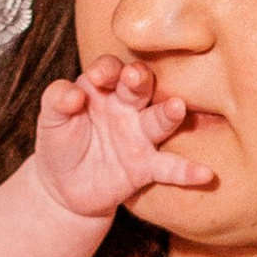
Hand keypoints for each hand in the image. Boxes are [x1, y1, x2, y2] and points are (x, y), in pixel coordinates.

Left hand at [32, 57, 211, 223]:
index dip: (105, 70)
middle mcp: (127, 107)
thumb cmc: (59, 144)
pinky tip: (206, 174)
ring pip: (159, 120)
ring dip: (170, 113)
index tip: (97, 76)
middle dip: (139, 80)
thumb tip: (72, 93)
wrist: (64, 188)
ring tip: (178, 107)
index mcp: (103, 89)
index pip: (109, 69)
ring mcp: (140, 136)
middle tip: (135, 77)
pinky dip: (188, 171)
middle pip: (140, 87)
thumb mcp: (50, 120)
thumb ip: (56, 100)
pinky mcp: (146, 167)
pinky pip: (170, 168)